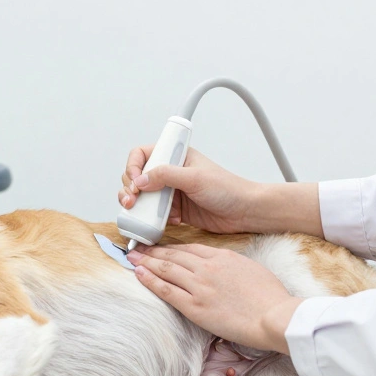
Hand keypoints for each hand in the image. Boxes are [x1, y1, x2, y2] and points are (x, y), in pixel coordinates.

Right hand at [118, 147, 260, 234]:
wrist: (245, 212)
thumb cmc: (228, 189)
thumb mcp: (195, 178)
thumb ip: (166, 175)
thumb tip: (139, 180)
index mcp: (176, 156)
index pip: (143, 154)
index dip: (133, 167)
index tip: (134, 182)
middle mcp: (171, 172)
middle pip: (137, 177)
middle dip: (130, 189)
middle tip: (131, 201)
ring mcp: (172, 192)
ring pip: (143, 197)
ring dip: (138, 206)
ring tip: (139, 214)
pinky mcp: (175, 210)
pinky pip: (155, 214)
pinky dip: (153, 219)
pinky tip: (168, 221)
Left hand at [127, 243, 303, 352]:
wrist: (275, 315)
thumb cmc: (270, 298)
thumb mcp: (251, 270)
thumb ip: (232, 266)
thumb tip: (222, 270)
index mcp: (222, 257)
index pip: (190, 248)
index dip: (172, 247)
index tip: (161, 246)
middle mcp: (207, 268)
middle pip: (174, 255)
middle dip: (153, 251)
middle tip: (137, 248)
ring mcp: (200, 286)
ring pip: (166, 269)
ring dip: (146, 262)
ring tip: (132, 258)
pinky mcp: (195, 306)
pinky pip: (167, 289)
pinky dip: (150, 280)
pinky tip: (138, 273)